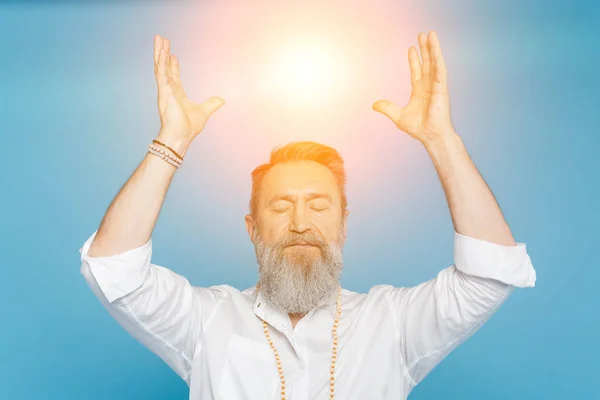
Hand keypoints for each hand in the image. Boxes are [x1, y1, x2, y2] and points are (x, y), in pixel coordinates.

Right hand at [154, 35, 224, 153]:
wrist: (180, 136)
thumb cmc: (188, 128)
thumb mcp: (204, 112)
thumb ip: (212, 104)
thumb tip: (221, 100)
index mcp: (177, 94)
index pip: (174, 76)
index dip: (173, 65)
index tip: (173, 55)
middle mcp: (169, 90)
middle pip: (164, 67)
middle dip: (163, 53)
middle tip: (161, 39)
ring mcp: (165, 90)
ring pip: (160, 67)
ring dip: (159, 52)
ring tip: (158, 38)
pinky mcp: (164, 91)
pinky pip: (161, 73)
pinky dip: (161, 62)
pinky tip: (161, 52)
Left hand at [372, 31, 454, 144]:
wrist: (430, 136)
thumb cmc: (419, 128)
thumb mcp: (398, 116)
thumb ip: (387, 108)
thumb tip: (374, 104)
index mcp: (420, 91)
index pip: (416, 71)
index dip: (414, 59)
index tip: (411, 48)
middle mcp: (429, 86)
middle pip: (427, 63)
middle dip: (425, 49)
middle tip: (423, 34)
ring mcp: (436, 86)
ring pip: (435, 63)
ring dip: (433, 49)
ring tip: (431, 35)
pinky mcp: (442, 89)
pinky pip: (441, 71)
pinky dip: (439, 59)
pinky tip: (436, 49)